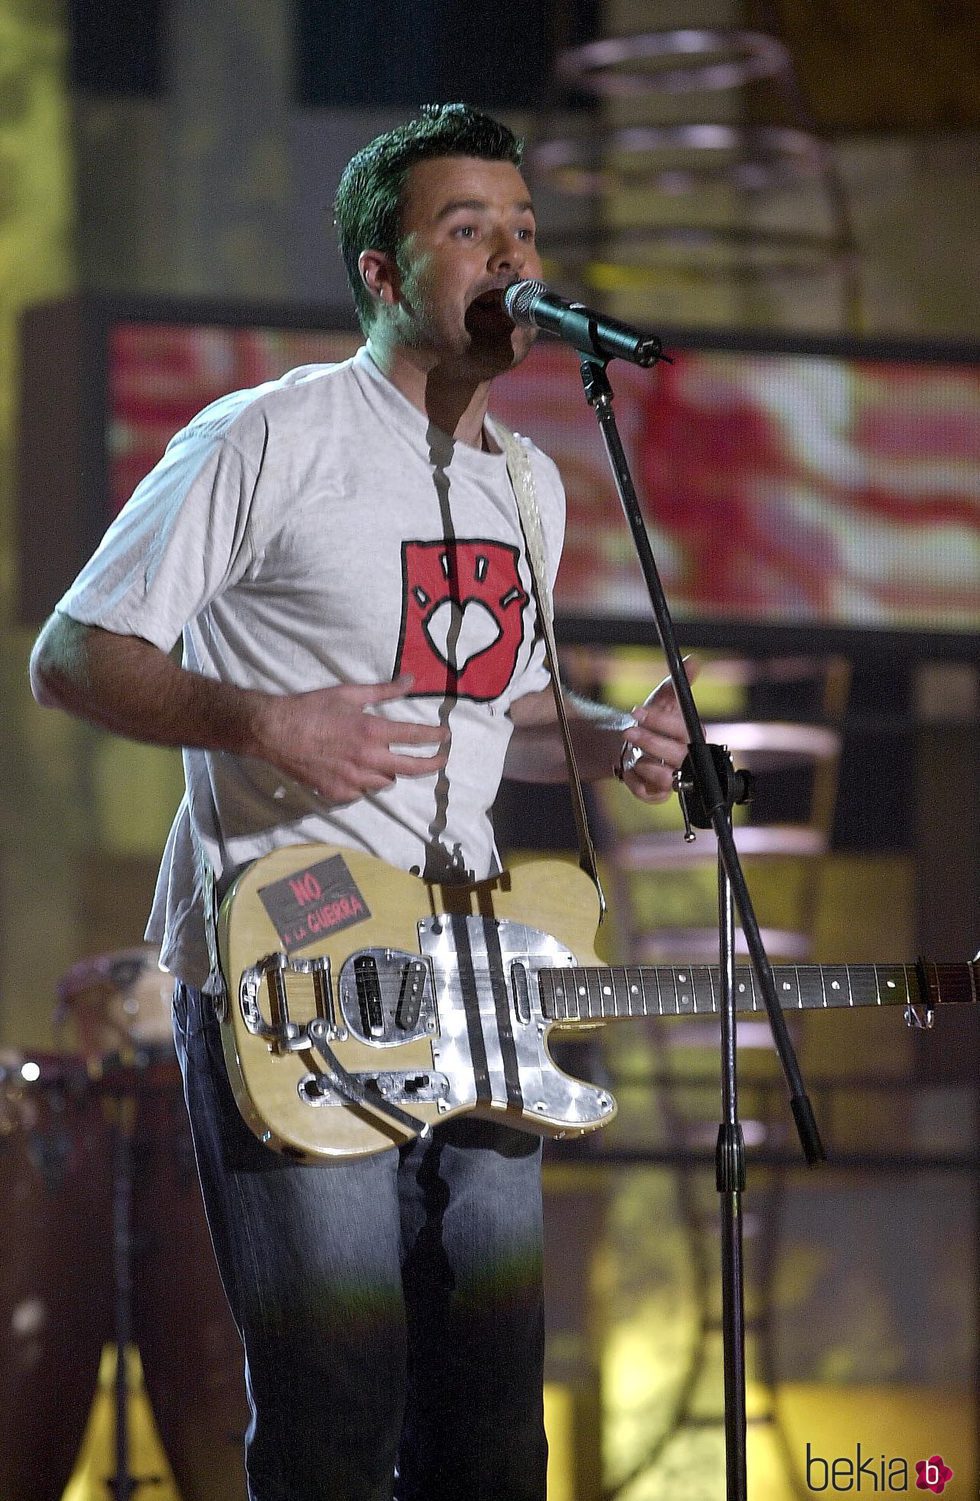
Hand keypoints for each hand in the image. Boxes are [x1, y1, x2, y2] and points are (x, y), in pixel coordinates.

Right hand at [255, 675, 448, 805]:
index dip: (435, 737)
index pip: (416, 736)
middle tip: (442, 760)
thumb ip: (383, 690)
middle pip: (412, 768)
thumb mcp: (349, 693)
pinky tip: (359, 773)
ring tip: (390, 763)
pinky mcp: (338, 793)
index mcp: (373, 731)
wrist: (274, 733)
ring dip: (392, 773)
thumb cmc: (311, 708)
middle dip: (432, 764)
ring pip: (386, 783)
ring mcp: (353, 780)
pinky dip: (366, 783)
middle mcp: (368, 759)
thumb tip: (411, 681)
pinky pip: (362, 793)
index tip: (446, 737)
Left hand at [617, 659, 696, 803]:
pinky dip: (636, 783)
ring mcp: (676, 778)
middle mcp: (689, 759)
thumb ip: (677, 684)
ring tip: (632, 755)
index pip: (682, 730)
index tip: (637, 711)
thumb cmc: (654, 722)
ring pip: (668, 780)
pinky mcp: (659, 793)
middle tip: (628, 731)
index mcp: (693, 736)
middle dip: (650, 742)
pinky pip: (651, 795)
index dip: (660, 721)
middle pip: (677, 756)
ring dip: (645, 765)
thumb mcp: (662, 700)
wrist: (632, 746)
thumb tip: (694, 660)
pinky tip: (629, 771)